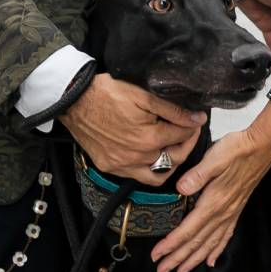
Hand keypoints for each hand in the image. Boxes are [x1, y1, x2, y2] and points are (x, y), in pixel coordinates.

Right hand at [62, 73, 202, 182]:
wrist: (74, 101)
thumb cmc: (106, 94)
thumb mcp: (143, 95)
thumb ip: (172, 109)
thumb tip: (196, 119)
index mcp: (150, 138)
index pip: (183, 136)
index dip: (193, 126)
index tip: (196, 120)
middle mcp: (138, 156)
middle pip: (176, 158)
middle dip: (187, 144)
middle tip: (188, 132)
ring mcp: (123, 165)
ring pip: (158, 175)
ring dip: (170, 163)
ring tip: (172, 149)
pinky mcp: (110, 167)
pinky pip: (137, 177)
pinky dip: (148, 170)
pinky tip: (150, 157)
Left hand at [151, 101, 270, 271]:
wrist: (262, 147)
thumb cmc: (238, 150)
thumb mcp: (215, 158)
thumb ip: (197, 175)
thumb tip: (180, 189)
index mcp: (213, 203)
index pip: (187, 231)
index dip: (171, 245)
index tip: (156, 256)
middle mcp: (222, 213)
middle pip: (196, 243)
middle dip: (178, 259)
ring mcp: (230, 214)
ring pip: (209, 244)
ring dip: (194, 260)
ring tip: (182, 271)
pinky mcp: (235, 210)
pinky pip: (224, 237)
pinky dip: (216, 251)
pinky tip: (211, 260)